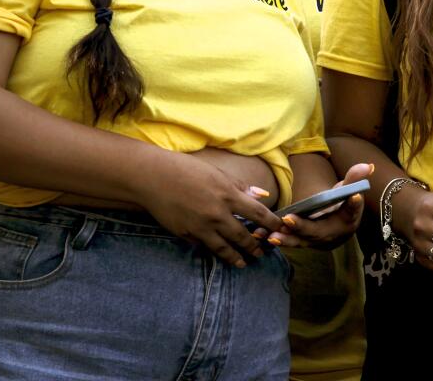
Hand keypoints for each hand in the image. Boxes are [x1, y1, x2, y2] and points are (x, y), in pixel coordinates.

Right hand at [135, 151, 284, 269]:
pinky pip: (203, 246)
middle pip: (243, 236)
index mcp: (227, 194)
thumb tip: (261, 195)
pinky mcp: (186, 234)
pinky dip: (212, 249)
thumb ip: (239, 186)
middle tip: (261, 253)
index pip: (258, 213)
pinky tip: (217, 252)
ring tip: (243, 263)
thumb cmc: (185, 169)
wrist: (153, 177)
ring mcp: (201, 227)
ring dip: (236, 257)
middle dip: (255, 247)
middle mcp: (217, 214)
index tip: (279, 228)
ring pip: (224, 248)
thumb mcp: (216, 173)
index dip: (271, 223)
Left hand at [270, 163, 371, 249]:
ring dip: (285, 239)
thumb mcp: (347, 190)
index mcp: (347, 220)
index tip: (355, 196)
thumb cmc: (340, 204)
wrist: (335, 227)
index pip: (352, 211)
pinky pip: (289, 242)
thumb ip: (353, 179)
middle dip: (302, 227)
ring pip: (301, 241)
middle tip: (288, 220)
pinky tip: (261, 235)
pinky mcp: (302, 242)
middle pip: (318, 231)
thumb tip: (367, 165)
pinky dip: (275, 239)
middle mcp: (332, 234)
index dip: (354, 205)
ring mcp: (315, 241)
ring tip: (271, 235)